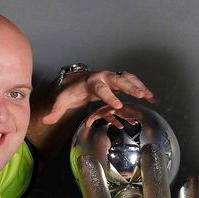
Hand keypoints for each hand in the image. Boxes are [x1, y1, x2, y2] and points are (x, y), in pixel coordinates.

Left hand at [40, 70, 154, 125]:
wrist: (78, 81)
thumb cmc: (72, 91)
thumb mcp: (62, 100)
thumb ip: (55, 110)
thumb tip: (46, 120)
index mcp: (91, 82)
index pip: (101, 89)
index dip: (110, 97)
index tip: (118, 105)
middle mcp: (104, 77)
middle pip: (119, 80)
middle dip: (130, 87)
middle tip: (141, 95)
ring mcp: (113, 78)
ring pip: (129, 79)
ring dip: (140, 87)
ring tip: (151, 97)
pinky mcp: (119, 82)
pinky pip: (133, 83)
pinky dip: (142, 89)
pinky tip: (152, 98)